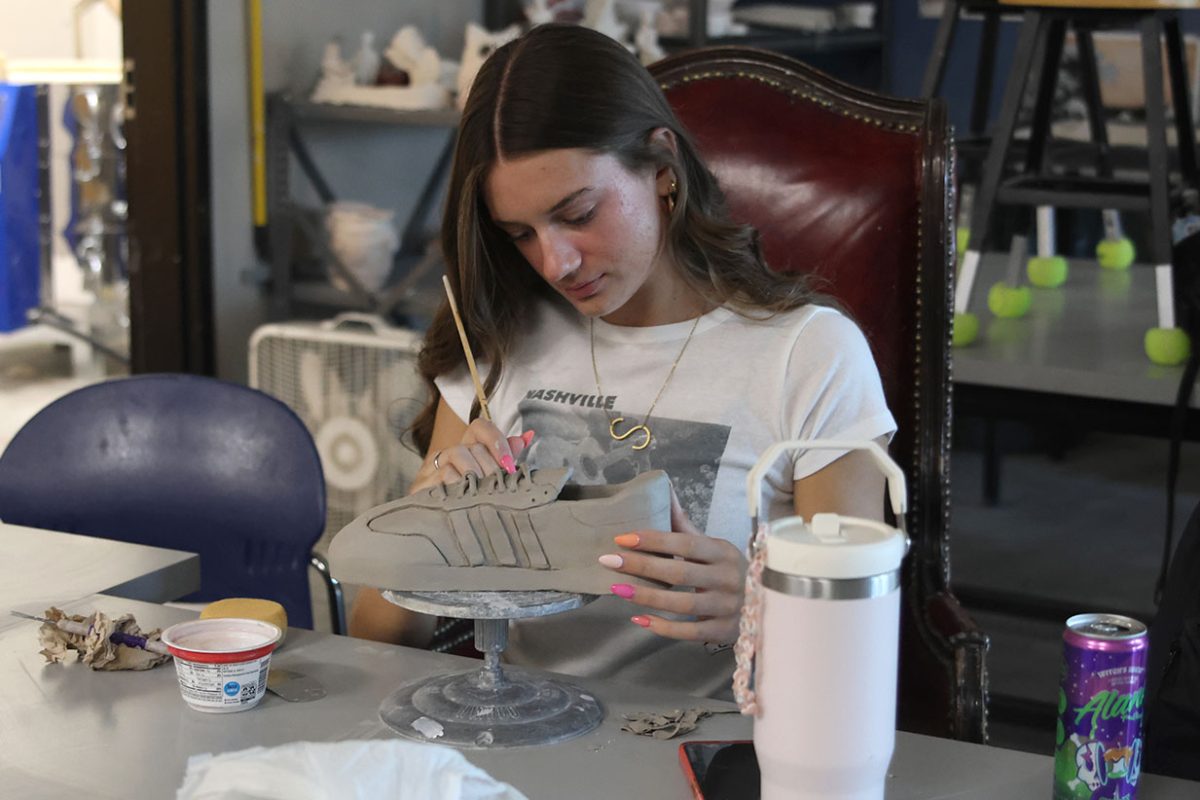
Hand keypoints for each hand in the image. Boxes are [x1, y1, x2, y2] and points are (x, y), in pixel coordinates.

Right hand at [411, 420, 531, 492]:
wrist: (433, 526)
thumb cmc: (469, 502)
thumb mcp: (491, 479)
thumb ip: (507, 458)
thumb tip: (528, 436)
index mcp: (467, 449)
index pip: (480, 427)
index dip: (496, 440)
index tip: (509, 464)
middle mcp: (449, 453)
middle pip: (473, 446)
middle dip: (490, 466)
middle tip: (499, 487)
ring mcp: (433, 468)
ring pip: (456, 454)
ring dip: (474, 474)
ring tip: (483, 494)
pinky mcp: (422, 485)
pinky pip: (442, 475)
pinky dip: (458, 486)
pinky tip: (467, 501)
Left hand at [600, 489, 746, 644]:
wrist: (765, 605)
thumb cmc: (728, 570)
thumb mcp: (713, 547)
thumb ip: (685, 527)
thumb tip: (665, 491)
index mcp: (723, 552)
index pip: (685, 544)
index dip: (654, 541)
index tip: (622, 538)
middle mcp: (727, 578)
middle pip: (679, 573)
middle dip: (641, 566)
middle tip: (608, 561)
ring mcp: (727, 607)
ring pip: (682, 604)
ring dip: (646, 597)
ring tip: (617, 589)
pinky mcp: (723, 631)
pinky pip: (689, 632)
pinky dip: (663, 627)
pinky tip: (639, 619)